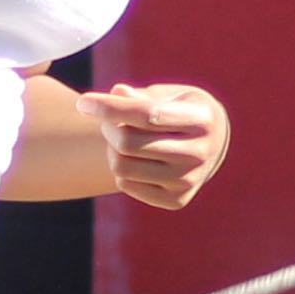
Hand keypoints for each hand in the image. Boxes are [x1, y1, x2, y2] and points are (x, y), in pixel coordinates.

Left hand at [94, 83, 229, 209]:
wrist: (212, 144)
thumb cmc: (180, 110)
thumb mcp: (168, 94)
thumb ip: (141, 95)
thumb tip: (117, 93)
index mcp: (200, 120)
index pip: (146, 114)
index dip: (109, 107)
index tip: (82, 103)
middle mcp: (198, 153)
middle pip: (129, 143)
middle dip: (108, 127)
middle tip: (107, 120)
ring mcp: (188, 180)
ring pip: (123, 167)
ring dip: (111, 149)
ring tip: (120, 138)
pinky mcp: (177, 200)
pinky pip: (126, 185)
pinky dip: (120, 169)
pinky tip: (133, 158)